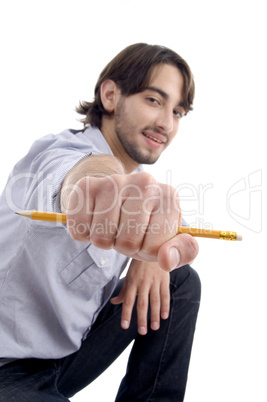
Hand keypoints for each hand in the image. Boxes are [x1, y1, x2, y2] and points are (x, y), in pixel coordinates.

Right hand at [66, 172, 198, 270]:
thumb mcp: (168, 240)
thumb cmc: (145, 224)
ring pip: (102, 237)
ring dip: (104, 240)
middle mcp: (144, 182)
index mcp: (169, 196)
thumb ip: (181, 252)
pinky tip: (94, 218)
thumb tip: (167, 259)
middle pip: (127, 242)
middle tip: (125, 231)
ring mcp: (114, 180)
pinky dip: (83, 233)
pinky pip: (79, 229)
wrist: (115, 197)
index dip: (147, 250)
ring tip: (111, 225)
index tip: (146, 235)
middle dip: (124, 246)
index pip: (154, 247)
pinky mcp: (87, 185)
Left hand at [110, 259, 169, 334]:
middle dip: (142, 318)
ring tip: (155, 327)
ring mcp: (154, 281)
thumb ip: (123, 290)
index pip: (128, 301)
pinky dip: (165, 305)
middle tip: (142, 332)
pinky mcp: (164, 279)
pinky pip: (165, 294)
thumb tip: (114, 303)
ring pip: (155, 301)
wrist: (152, 248)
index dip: (126, 314)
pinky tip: (164, 316)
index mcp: (132, 282)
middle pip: (142, 303)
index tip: (124, 326)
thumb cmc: (138, 265)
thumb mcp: (129, 276)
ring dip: (155, 315)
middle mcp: (143, 282)